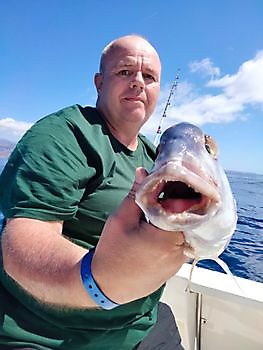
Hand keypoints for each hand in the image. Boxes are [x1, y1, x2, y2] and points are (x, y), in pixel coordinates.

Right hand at [92, 168, 188, 303]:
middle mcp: (179, 249)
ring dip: (179, 214)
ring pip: (187, 229)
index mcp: (167, 236)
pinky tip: (164, 222)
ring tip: (165, 203)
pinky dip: (176, 228)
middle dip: (180, 200)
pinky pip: (183, 240)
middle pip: (189, 216)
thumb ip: (135, 195)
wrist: (108, 285)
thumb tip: (144, 172)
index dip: (179, 187)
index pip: (184, 204)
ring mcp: (180, 259)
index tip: (172, 177)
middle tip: (169, 187)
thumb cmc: (112, 251)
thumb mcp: (120, 219)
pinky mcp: (177, 264)